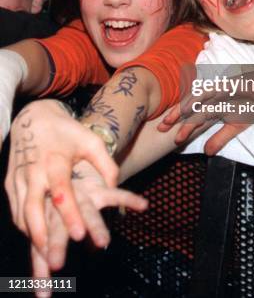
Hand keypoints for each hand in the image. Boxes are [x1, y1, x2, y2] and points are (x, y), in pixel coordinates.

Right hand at [5, 100, 117, 254]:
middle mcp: (34, 171)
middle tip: (54, 261)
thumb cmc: (68, 132)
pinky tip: (37, 242)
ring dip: (32, 238)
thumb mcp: (92, 141)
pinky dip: (25, 228)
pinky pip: (16, 211)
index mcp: (56, 160)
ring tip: (45, 262)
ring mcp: (19, 178)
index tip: (79, 235)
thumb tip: (116, 186)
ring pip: (22, 214)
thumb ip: (106, 164)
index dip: (70, 214)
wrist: (34, 118)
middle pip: (34, 208)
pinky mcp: (11, 184)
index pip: (62, 191)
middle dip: (42, 235)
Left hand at [30, 160, 146, 296]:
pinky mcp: (96, 187)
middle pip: (58, 230)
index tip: (42, 295)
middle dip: (56, 247)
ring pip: (87, 213)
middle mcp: (60, 208)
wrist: (57, 152)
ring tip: (103, 243)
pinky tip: (143, 205)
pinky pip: (114, 194)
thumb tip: (48, 277)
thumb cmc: (52, 197)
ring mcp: (79, 196)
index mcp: (44, 220)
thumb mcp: (47, 221)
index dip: (40, 271)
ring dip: (95, 228)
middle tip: (55, 265)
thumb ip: (46, 246)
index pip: (40, 249)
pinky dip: (128, 199)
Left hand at [158, 101, 249, 155]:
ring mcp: (214, 93)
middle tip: (161, 128)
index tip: (170, 139)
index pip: (193, 119)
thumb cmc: (251, 107)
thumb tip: (206, 153)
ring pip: (193, 101)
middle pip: (189, 110)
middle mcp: (210, 101)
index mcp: (212, 110)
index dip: (181, 128)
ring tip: (169, 120)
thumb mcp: (235, 127)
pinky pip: (205, 93)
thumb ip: (220, 139)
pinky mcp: (220, 86)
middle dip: (175, 119)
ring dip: (181, 110)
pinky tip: (186, 105)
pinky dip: (195, 99)